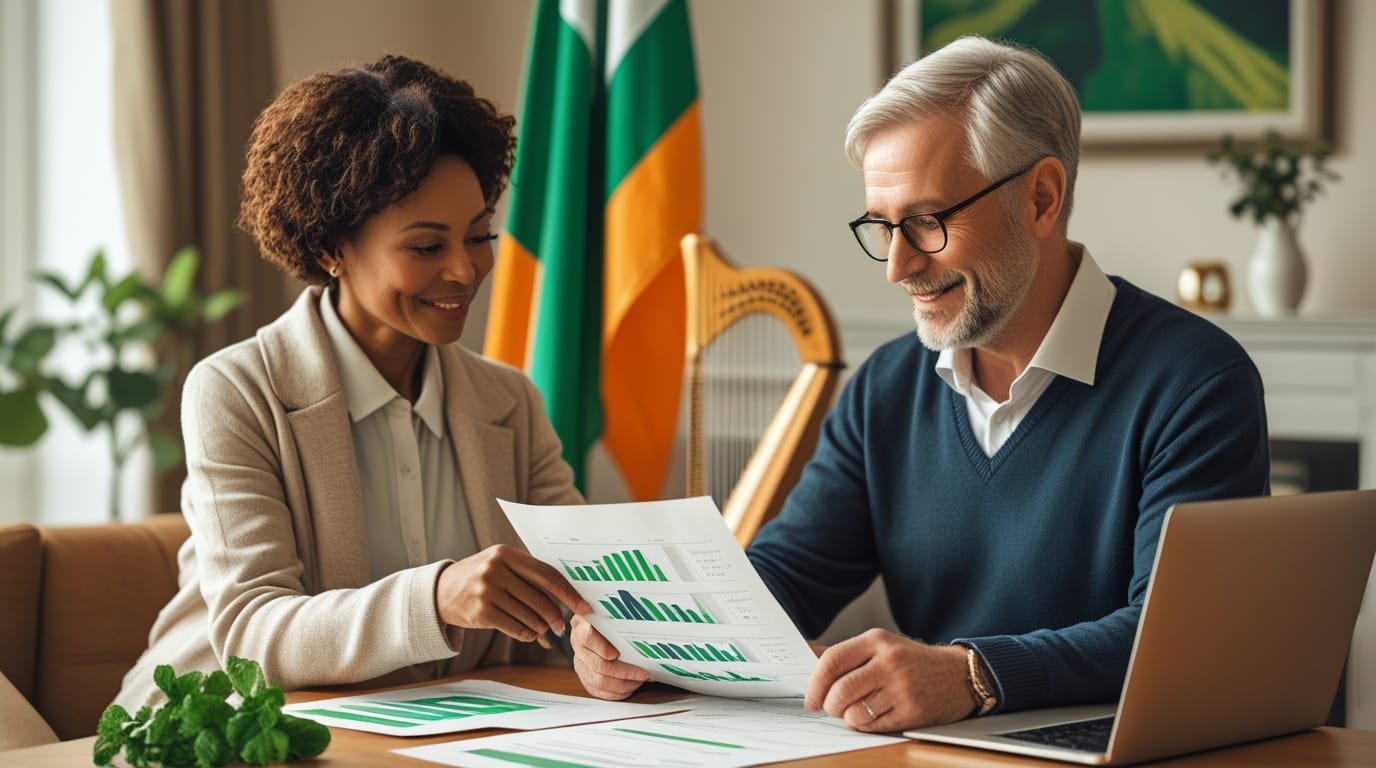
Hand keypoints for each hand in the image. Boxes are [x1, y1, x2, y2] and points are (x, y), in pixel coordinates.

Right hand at [435, 544, 590, 647]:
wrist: (440, 592)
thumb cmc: (480, 578)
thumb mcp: (500, 566)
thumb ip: (527, 575)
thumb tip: (565, 595)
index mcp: (506, 553)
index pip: (546, 574)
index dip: (568, 592)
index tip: (584, 606)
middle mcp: (495, 568)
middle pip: (539, 596)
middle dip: (555, 615)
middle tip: (562, 626)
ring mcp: (486, 590)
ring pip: (528, 614)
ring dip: (540, 626)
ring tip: (544, 630)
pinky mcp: (480, 612)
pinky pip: (514, 627)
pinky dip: (526, 634)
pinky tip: (528, 634)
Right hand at [571, 615, 651, 698]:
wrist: (591, 630)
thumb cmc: (605, 621)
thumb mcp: (608, 613)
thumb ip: (617, 617)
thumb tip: (641, 619)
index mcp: (582, 627)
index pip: (588, 638)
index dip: (602, 648)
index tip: (616, 654)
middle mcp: (579, 648)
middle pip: (598, 666)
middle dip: (625, 672)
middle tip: (644, 672)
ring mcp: (581, 665)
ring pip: (601, 682)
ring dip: (624, 684)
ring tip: (641, 679)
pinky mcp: (586, 679)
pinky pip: (601, 692)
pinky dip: (618, 692)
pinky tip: (632, 686)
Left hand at [804, 628, 974, 731]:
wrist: (958, 674)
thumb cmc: (911, 662)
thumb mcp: (881, 646)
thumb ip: (846, 654)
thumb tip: (806, 654)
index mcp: (877, 640)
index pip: (832, 660)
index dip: (814, 684)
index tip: (810, 699)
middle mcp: (889, 661)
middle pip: (840, 691)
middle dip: (829, 706)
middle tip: (832, 709)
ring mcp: (902, 687)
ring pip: (855, 713)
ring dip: (850, 718)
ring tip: (858, 711)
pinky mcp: (913, 711)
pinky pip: (874, 726)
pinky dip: (867, 726)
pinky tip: (876, 716)